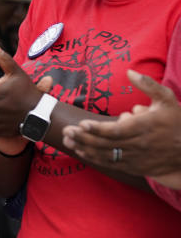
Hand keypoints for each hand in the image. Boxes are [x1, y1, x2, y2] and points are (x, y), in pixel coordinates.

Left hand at [63, 69, 180, 182]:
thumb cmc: (177, 122)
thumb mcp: (167, 99)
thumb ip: (148, 85)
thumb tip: (130, 71)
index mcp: (146, 127)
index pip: (118, 130)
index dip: (99, 129)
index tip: (82, 123)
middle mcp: (139, 144)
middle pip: (107, 143)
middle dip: (84, 137)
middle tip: (67, 130)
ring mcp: (136, 157)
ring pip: (106, 155)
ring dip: (85, 148)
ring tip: (68, 140)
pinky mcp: (135, 166)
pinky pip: (111, 164)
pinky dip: (95, 159)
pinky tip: (81, 152)